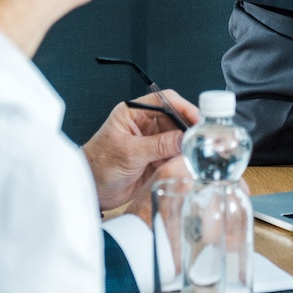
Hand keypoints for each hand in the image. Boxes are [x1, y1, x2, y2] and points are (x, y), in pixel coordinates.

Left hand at [82, 90, 198, 213]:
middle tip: (202, 138)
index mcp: (133, 113)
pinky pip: (175, 154)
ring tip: (198, 151)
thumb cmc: (98, 166)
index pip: (165, 101)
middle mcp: (144, 125)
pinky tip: (188, 162)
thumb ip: (158, 145)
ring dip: (187, 144)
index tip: (197, 118)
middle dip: (189, 127)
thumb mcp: (129, 153)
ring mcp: (150, 142)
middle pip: (175, 118)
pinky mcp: (155, 159)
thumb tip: (184, 138)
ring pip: (178, 137)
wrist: (90, 191)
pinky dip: (182, 158)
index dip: (183, 107)